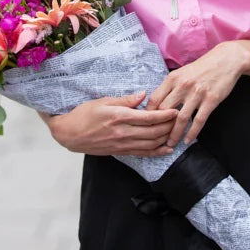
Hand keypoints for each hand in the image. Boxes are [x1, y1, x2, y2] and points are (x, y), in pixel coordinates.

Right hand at [42, 91, 177, 156]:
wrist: (69, 134)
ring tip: (176, 132)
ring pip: (150, 144)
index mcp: (120, 117)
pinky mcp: (120, 152)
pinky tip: (166, 149)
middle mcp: (123, 132)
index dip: (165, 115)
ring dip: (165, 139)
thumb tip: (144, 95)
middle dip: (169, 126)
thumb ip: (125, 99)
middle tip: (180, 120)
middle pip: (153, 132)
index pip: (149, 118)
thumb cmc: (84, 114)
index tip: (176, 110)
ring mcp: (122, 144)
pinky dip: (156, 152)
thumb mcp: (103, 101)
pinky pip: (142, 154)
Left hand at [146, 42, 249, 147]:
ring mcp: (197, 93)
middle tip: (157, 139)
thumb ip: (171, 86)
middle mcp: (183, 85)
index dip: (149, 115)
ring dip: (174, 135)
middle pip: (165, 111)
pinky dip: (192, 133)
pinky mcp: (211, 100)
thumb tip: (158, 103)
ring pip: (181, 119)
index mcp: (173, 78)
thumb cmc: (202, 67)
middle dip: (159, 127)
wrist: (225, 60)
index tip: (148, 125)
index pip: (154, 100)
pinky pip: (199, 121)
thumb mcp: (182, 72)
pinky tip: (188, 141)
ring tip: (170, 144)